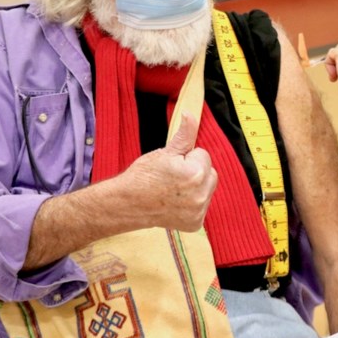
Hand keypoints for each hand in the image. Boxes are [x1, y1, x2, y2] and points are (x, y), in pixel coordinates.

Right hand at [117, 111, 216, 231]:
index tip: (171, 167)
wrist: (127, 204)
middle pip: (210, 173)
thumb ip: (184, 134)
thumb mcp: (164, 152)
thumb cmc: (143, 176)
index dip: (186, 158)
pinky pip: (202, 207)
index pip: (203, 155)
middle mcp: (201, 195)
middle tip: (172, 178)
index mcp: (196, 173)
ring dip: (196, 188)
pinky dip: (192, 205)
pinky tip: (175, 203)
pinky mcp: (195, 224)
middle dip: (195, 172)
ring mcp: (198, 212)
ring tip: (173, 190)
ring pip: (207, 189)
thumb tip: (190, 113)